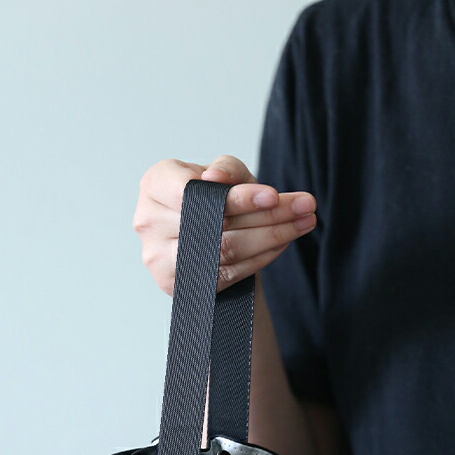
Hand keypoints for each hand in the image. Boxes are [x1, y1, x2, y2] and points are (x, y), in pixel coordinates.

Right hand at [132, 155, 316, 295]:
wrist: (204, 238)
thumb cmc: (211, 200)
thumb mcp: (223, 174)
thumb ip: (226, 170)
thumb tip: (216, 180)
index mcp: (156, 183)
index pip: (198, 193)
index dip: (238, 197)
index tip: (274, 196)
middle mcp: (149, 220)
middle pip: (217, 223)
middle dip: (268, 215)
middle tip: (305, 207)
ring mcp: (159, 257)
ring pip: (225, 249)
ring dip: (272, 236)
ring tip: (303, 222)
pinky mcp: (175, 285)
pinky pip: (227, 273)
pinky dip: (260, 257)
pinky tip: (282, 242)